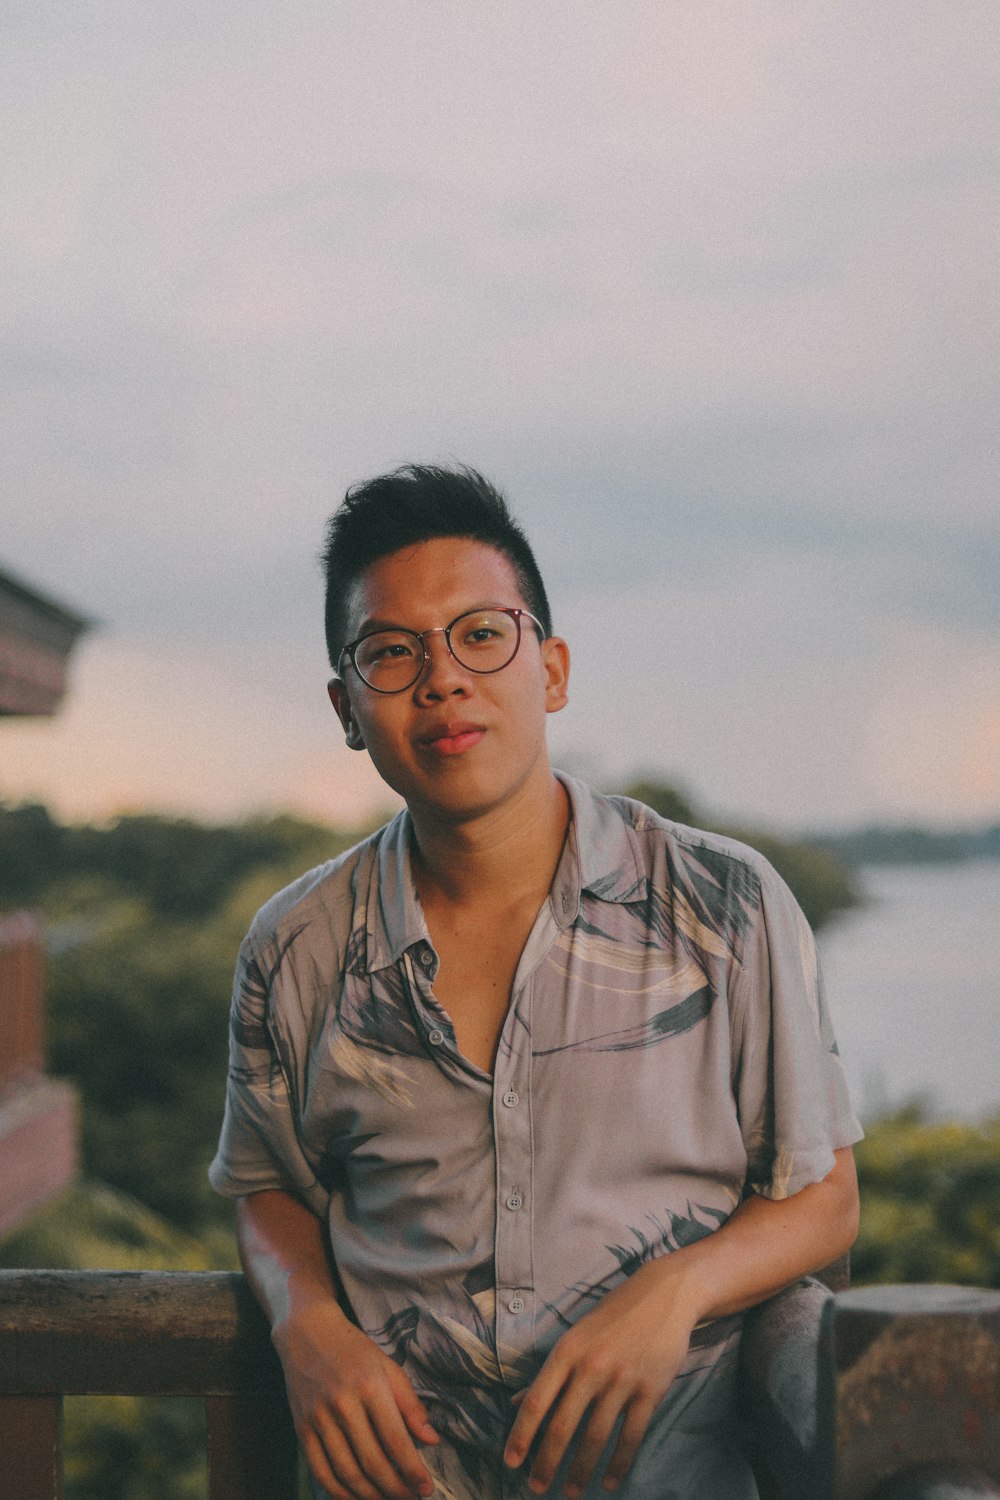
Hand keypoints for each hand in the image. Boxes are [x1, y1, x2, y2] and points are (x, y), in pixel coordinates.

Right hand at [273, 1298, 438, 1499]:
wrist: (307, 1332)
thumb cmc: (354, 1349)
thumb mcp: (388, 1366)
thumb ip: (410, 1404)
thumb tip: (431, 1440)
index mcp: (370, 1385)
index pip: (395, 1439)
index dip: (412, 1470)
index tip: (426, 1489)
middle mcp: (343, 1404)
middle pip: (372, 1461)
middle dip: (395, 1487)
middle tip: (409, 1497)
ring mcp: (319, 1418)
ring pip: (346, 1471)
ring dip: (369, 1495)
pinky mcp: (301, 1428)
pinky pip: (320, 1470)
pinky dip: (338, 1491)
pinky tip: (354, 1497)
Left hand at [502, 1261, 696, 1496]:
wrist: (664, 1294)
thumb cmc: (613, 1316)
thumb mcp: (575, 1336)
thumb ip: (548, 1372)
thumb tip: (514, 1402)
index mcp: (567, 1351)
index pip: (536, 1401)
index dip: (521, 1435)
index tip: (510, 1462)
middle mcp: (591, 1367)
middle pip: (563, 1426)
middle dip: (547, 1463)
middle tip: (536, 1488)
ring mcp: (622, 1379)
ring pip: (596, 1437)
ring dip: (581, 1470)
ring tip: (571, 1492)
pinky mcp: (651, 1390)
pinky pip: (631, 1436)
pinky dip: (619, 1463)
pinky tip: (609, 1481)